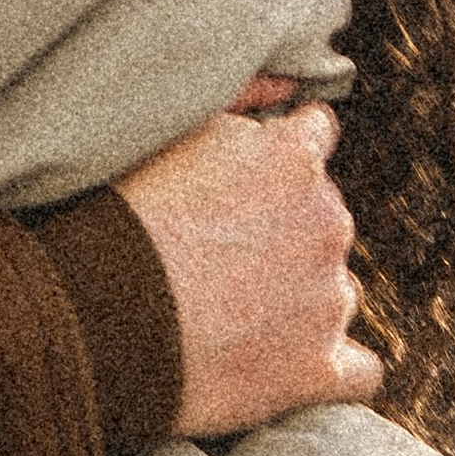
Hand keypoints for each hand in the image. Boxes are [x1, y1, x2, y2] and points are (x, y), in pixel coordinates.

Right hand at [119, 99, 380, 439]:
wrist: (95, 319)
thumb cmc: (121, 217)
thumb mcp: (172, 129)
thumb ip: (242, 95)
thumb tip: (292, 84)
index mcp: (295, 158)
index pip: (316, 137)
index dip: (277, 161)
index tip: (242, 186)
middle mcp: (329, 222)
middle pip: (325, 219)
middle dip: (286, 233)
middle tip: (217, 257)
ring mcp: (329, 301)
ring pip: (336, 291)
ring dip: (301, 300)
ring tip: (230, 316)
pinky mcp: (318, 370)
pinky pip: (360, 371)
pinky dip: (332, 368)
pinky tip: (294, 368)